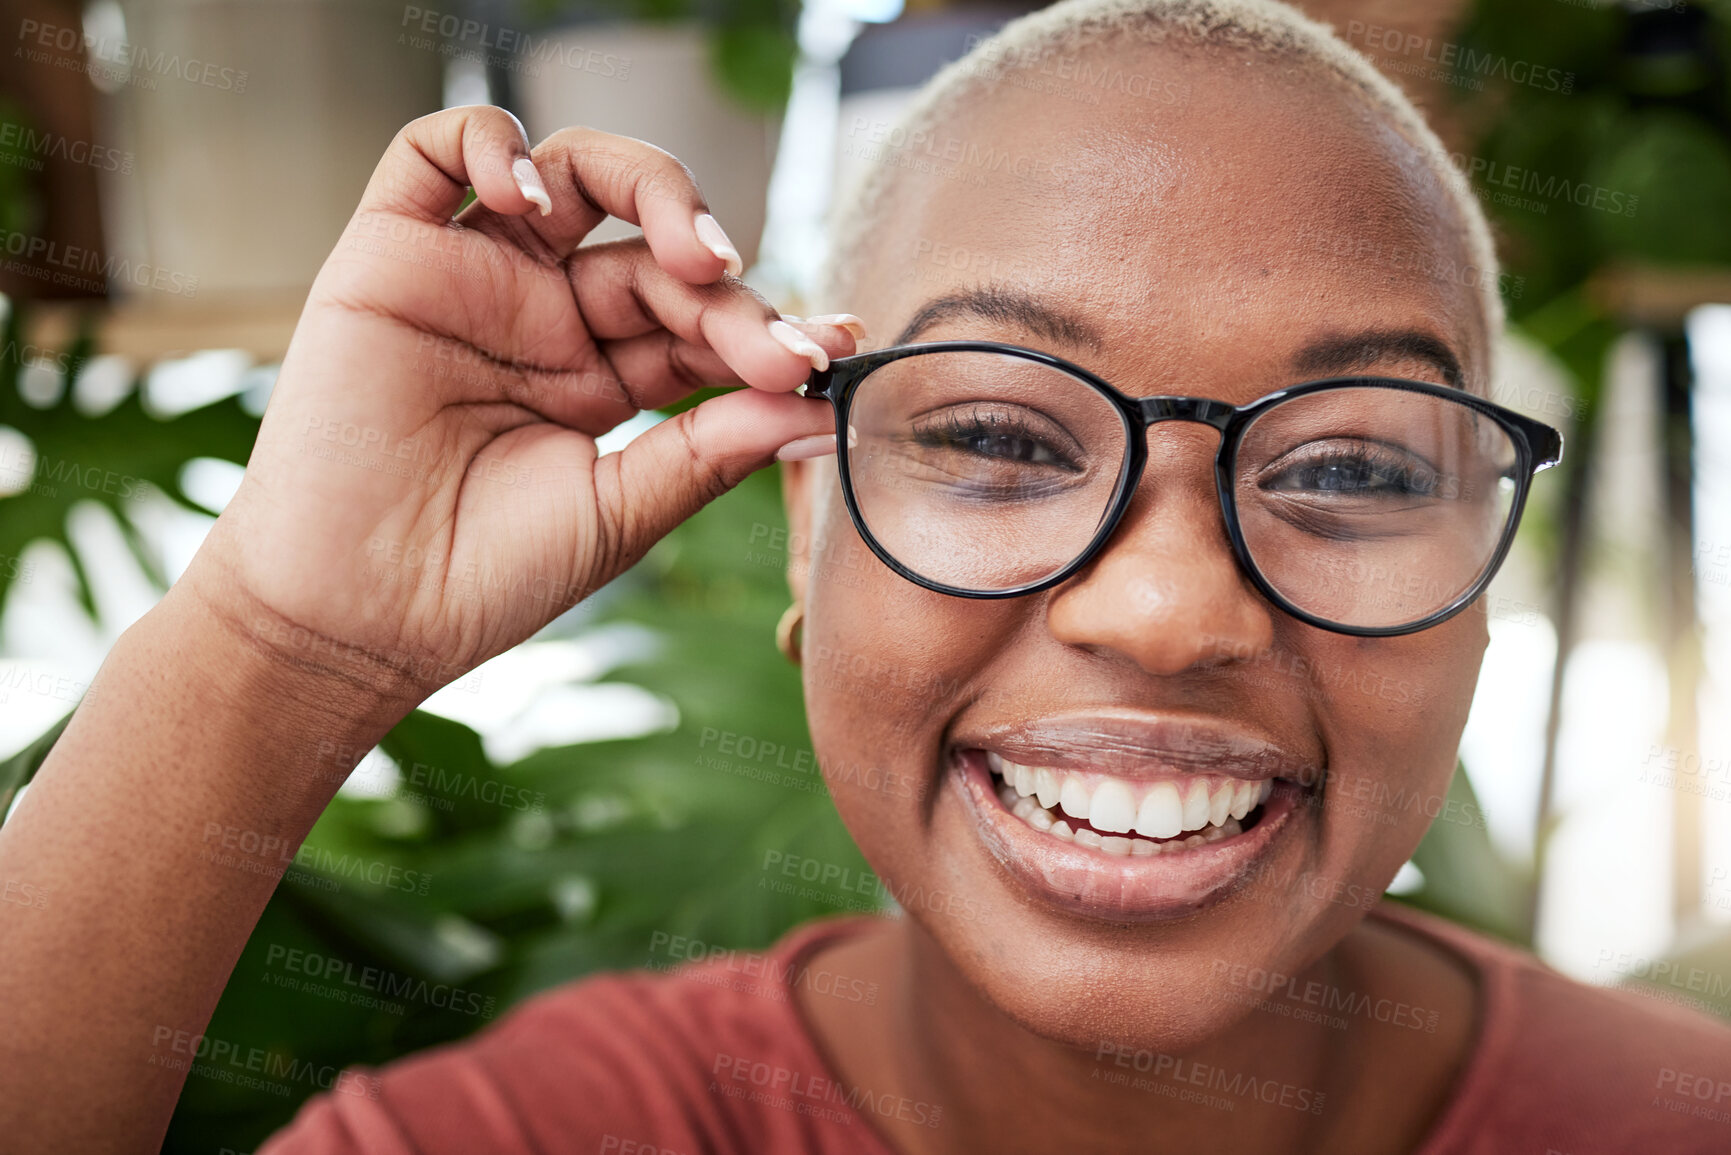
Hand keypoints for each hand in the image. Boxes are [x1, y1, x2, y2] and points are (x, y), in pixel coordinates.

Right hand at [187, 105, 856, 698]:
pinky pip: (431, 153)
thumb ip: (712, 448)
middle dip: (725, 284)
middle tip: (771, 338)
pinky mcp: (390, 255)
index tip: (833, 352)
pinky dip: (488, 143)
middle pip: (653, 251)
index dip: (768, 326)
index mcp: (602, 376)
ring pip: (571, 175)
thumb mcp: (622, 511)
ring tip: (692, 253)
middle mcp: (544, 318)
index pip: (699, 320)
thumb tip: (817, 408)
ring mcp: (473, 280)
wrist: (358, 620)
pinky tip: (535, 198)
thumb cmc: (483, 579)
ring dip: (648, 188)